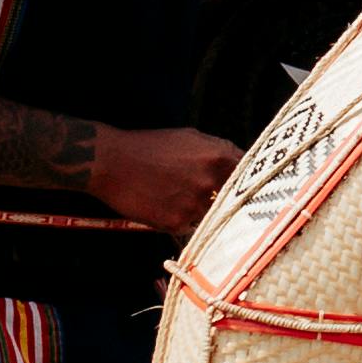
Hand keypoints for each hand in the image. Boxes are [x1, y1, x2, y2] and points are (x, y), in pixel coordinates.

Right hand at [88, 122, 240, 234]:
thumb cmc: (151, 146)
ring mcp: (195, 204)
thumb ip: (219, 149)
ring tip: (174, 196)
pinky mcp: (177, 223)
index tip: (246, 189)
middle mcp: (211, 182)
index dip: (247, 183)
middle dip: (221, 198)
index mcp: (219, 157)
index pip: (250, 177)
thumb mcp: (191, 137)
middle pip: (232, 200)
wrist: (111, 162)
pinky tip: (162, 204)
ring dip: (199, 210)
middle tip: (203, 195)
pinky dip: (180, 219)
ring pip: (210, 215)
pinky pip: (188, 226)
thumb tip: (241, 162)